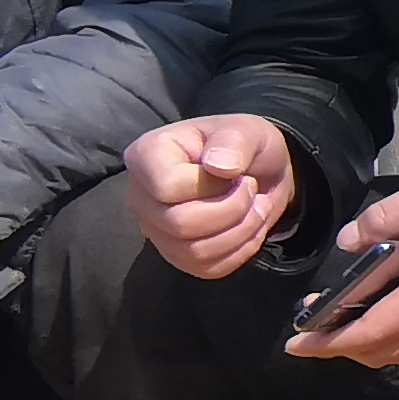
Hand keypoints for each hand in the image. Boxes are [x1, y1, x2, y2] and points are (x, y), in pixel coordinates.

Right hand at [126, 113, 298, 280]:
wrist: (257, 173)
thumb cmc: (241, 146)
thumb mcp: (245, 130)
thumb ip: (234, 141)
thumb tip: (219, 165)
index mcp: (146, 156)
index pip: (167, 187)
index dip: (210, 185)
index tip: (232, 170)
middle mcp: (141, 196)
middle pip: (179, 224)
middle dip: (232, 211)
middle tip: (251, 190)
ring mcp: (156, 230)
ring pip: (194, 252)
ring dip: (240, 232)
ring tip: (254, 207)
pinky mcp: (177, 255)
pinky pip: (207, 269)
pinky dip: (239, 251)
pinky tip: (247, 227)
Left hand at [287, 169, 398, 366]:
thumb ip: (382, 219)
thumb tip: (348, 242)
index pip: (369, 332)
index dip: (328, 342)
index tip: (296, 344)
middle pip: (381, 352)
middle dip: (340, 348)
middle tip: (310, 332)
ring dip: (365, 345)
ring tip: (338, 324)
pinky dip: (390, 338)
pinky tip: (377, 315)